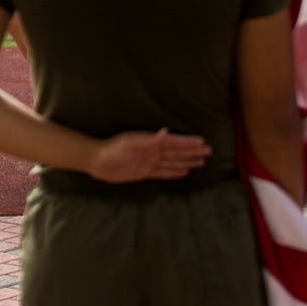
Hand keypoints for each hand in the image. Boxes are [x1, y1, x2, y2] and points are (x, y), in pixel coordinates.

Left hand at [89, 129, 210, 183]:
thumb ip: (148, 140)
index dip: (188, 142)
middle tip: (209, 151)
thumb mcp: (129, 142)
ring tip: (201, 162)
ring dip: (187, 161)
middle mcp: (153, 152)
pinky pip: (163, 173)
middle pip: (177, 152)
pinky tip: (184, 172)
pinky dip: (175, 172)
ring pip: (173, 162)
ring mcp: (149, 162)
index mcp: (151, 142)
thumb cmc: (112, 149)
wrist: (97, 161)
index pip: (174, 142)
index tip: (202, 142)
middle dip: (192, 152)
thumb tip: (165, 132)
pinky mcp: (144, 172)